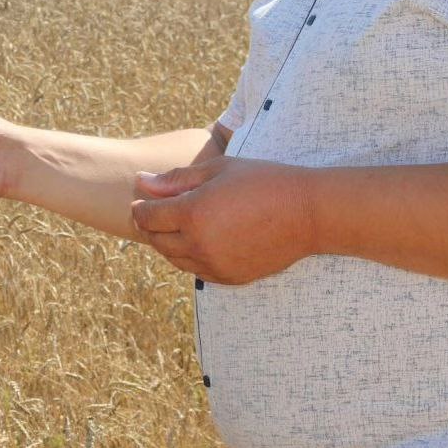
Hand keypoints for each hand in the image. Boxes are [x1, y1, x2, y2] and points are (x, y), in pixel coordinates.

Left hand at [131, 156, 316, 284]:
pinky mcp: (232, 278)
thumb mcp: (217, 170)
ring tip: (175, 225)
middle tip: (153, 212)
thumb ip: (176, 179)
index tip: (141, 200)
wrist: (308, 213)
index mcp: (193, 213)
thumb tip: (141, 180)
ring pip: (174, 259)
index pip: (148, 216)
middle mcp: (200, 244)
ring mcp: (216, 265)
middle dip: (150, 226)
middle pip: (157, 240)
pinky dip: (189, 258)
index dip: (140, 208)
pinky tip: (198, 241)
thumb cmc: (263, 181)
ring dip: (168, 243)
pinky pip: (197, 272)